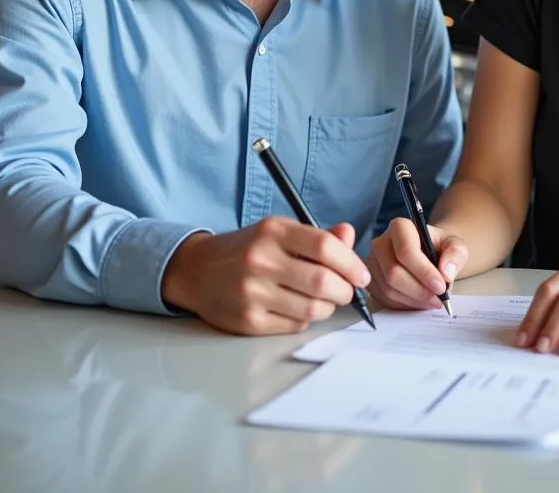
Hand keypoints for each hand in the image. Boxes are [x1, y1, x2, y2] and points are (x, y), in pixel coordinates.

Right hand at [161, 218, 370, 335]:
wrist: (197, 270)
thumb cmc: (247, 248)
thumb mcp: (279, 231)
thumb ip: (317, 236)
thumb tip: (348, 235)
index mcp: (273, 232)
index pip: (324, 247)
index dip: (351, 263)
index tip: (361, 275)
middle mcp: (261, 260)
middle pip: (322, 282)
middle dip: (345, 291)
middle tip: (347, 291)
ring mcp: (252, 293)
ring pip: (312, 309)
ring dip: (328, 307)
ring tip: (324, 299)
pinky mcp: (247, 321)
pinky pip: (294, 325)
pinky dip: (306, 319)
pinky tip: (299, 307)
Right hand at [366, 217, 467, 310]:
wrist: (429, 255)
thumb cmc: (440, 248)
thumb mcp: (455, 245)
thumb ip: (456, 254)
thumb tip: (446, 272)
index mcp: (400, 227)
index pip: (405, 250)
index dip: (423, 272)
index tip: (441, 287)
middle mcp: (380, 243)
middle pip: (393, 273)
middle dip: (419, 291)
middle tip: (438, 300)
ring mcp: (372, 263)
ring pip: (388, 289)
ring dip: (413, 300)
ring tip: (432, 301)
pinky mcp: (370, 281)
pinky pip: (383, 299)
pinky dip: (404, 305)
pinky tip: (418, 302)